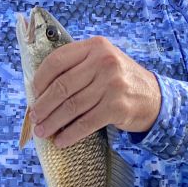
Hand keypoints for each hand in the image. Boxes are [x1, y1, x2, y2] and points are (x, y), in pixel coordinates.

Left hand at [30, 36, 160, 147]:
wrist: (154, 97)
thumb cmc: (118, 80)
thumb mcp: (101, 62)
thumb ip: (76, 67)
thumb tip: (39, 91)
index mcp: (95, 46)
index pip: (57, 60)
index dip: (40, 79)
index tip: (33, 94)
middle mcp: (104, 61)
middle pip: (62, 86)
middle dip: (43, 105)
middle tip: (34, 118)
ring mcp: (112, 84)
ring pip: (72, 106)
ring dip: (53, 122)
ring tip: (42, 132)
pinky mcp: (117, 107)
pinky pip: (86, 123)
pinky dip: (70, 134)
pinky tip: (61, 140)